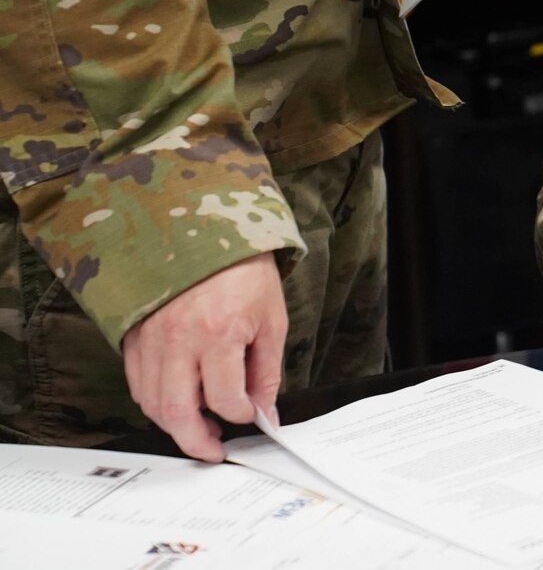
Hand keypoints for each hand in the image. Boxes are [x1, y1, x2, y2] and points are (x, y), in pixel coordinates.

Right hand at [121, 253, 286, 462]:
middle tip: (213, 451)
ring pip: (150, 402)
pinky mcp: (133, 335)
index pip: (224, 399)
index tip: (251, 416)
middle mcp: (178, 340)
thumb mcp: (271, 319)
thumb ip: (266, 372)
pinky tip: (175, 401)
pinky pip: (136, 382)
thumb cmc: (244, 272)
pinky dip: (153, 400)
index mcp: (219, 334)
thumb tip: (265, 413)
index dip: (240, 415)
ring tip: (197, 428)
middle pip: (177, 411)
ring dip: (173, 424)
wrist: (204, 230)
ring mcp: (150, 338)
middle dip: (196, 440)